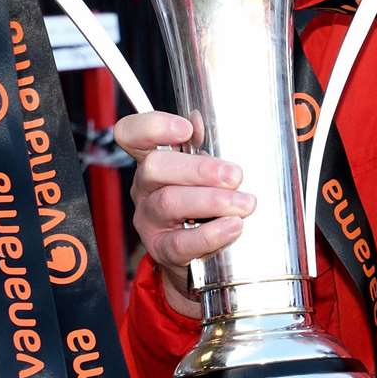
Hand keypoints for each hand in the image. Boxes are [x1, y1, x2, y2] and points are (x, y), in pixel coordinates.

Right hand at [117, 111, 253, 317]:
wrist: (198, 258)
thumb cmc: (206, 205)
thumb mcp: (207, 173)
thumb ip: (206, 147)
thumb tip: (203, 119)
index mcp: (154, 160)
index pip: (131, 134)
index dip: (152, 126)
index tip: (187, 129)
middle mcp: (145, 186)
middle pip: (154, 167)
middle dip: (199, 169)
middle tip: (235, 176)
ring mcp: (149, 218)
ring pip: (169, 202)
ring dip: (212, 201)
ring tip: (245, 204)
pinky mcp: (161, 249)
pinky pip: (180, 242)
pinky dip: (210, 234)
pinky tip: (233, 226)